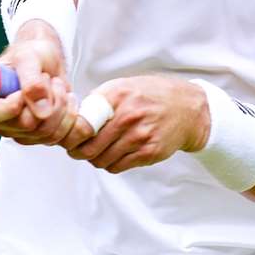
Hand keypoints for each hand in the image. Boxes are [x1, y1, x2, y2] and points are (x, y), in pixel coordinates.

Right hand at [0, 23, 88, 148]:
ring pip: (46, 133)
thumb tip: (40, 109)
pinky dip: (70, 117)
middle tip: (47, 79)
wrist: (47, 59)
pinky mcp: (39, 136)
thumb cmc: (31, 54)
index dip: (10, 107)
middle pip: (26, 126)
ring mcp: (19, 131)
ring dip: (61, 105)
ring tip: (56, 86)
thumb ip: (31, 81)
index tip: (23, 91)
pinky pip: (61, 138)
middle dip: (46, 99)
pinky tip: (67, 100)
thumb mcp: (29, 58)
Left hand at [66, 75, 209, 173]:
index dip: (71, 134)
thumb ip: (98, 100)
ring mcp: (140, 136)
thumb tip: (72, 118)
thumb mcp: (122, 86)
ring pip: (101, 160)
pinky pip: (117, 167)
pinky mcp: (149, 153)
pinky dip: (110, 164)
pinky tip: (113, 155)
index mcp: (117, 95)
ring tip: (95, 152)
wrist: (187, 108)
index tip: (68, 137)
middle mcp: (128, 115)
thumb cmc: (150, 96)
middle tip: (75, 150)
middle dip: (78, 151)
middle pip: (89, 146)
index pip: (82, 123)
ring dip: (94, 159)